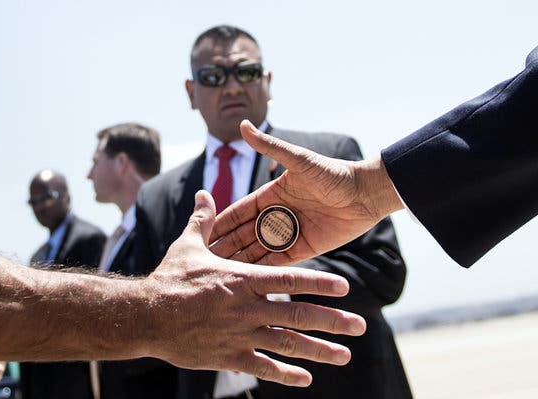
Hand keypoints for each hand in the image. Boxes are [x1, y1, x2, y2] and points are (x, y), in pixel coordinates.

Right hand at [145, 190, 365, 386]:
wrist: (146, 315)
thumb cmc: (170, 278)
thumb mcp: (188, 245)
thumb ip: (203, 220)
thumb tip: (205, 192)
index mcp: (243, 278)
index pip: (291, 278)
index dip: (320, 283)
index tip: (345, 287)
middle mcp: (248, 307)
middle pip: (298, 314)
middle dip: (332, 321)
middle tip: (359, 327)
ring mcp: (240, 334)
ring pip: (287, 344)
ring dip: (319, 350)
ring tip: (345, 356)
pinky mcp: (229, 356)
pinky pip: (263, 367)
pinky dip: (285, 373)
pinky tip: (305, 377)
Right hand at [210, 120, 402, 265]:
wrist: (365, 193)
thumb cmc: (333, 173)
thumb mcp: (299, 160)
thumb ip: (270, 147)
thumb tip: (243, 125)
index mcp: (272, 195)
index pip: (239, 211)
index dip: (221, 222)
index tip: (202, 232)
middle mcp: (278, 215)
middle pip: (245, 234)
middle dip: (226, 245)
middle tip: (205, 260)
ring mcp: (290, 233)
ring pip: (259, 249)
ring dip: (242, 260)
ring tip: (221, 274)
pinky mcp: (305, 248)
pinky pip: (280, 261)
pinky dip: (265, 270)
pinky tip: (248, 281)